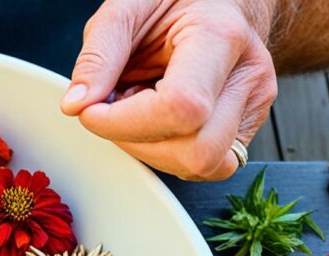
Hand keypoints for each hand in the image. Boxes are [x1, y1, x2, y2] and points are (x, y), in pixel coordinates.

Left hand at [61, 0, 278, 180]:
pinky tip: (154, 120)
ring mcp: (252, 105)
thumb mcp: (127, 7)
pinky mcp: (244, 128)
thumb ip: (98, 54)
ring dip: (151, 150)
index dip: (123, 122)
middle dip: (137, 143)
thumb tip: (77, 105)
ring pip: (203, 166)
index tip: (91, 111)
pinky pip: (204, 165)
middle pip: (197, 151)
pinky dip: (167, 151)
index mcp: (220, 36)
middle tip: (112, 111)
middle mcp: (247, 75)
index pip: (181, 107)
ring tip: (136, 109)